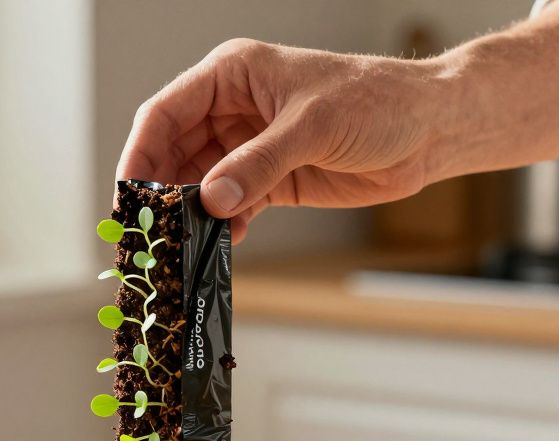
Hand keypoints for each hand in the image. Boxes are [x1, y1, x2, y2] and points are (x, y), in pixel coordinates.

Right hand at [116, 39, 448, 242]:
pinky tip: (217, 245)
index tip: (129, 195)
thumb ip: (258, 164)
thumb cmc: (377, 102)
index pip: (165, 113)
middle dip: (160, 193)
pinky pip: (230, 207)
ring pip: (199, 184)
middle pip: (174, 153)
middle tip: (148, 232)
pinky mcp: (271, 181)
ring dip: (189, 216)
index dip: (140, 154)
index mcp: (232, 75)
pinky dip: (220, 227)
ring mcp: (250, 147)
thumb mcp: (312, 127)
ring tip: (179, 246)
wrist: (429, 129)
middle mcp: (233, 110)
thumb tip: (209, 198)